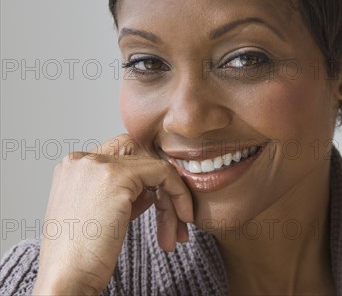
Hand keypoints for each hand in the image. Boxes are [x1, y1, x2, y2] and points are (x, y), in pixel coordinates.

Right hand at [32, 133, 193, 294]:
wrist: (67, 279)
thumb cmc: (81, 256)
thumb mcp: (101, 214)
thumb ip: (123, 195)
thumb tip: (151, 190)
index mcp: (73, 166)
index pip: (123, 154)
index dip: (147, 178)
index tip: (163, 207)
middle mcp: (81, 159)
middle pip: (140, 154)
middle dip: (163, 183)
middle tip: (178, 217)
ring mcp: (97, 165)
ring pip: (154, 166)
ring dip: (173, 198)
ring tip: (178, 232)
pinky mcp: (116, 176)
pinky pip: (163, 173)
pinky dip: (178, 193)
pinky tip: (182, 218)